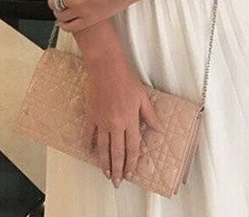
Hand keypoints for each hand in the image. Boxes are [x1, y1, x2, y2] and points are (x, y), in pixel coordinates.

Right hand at [85, 59, 164, 186]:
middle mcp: (116, 124)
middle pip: (117, 152)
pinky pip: (89, 134)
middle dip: (118, 169)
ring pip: (103, 148)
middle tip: (117, 182)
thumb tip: (159, 129)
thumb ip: (150, 115)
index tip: (131, 173)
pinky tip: (89, 153)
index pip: (132, 148)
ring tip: (106, 174)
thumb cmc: (126, 79)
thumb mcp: (142, 96)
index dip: (132, 163)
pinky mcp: (91, 115)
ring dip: (104, 163)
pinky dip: (89, 145)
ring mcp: (101, 121)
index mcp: (130, 119)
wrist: (106, 67)